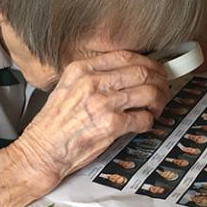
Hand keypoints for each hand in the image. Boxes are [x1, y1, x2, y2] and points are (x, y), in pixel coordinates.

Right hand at [14, 50, 169, 186]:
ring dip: (159, 101)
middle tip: (163, 88)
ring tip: (157, 107)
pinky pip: (143, 118)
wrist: (42, 150)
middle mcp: (92, 82)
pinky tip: (144, 123)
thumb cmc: (55, 124)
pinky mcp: (111, 125)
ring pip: (148, 92)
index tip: (154, 70)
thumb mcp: (68, 87)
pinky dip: (149, 121)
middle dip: (159, 80)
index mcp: (81, 69)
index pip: (125, 56)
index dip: (147, 62)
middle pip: (142, 71)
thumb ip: (93, 77)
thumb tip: (127, 74)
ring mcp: (103, 103)